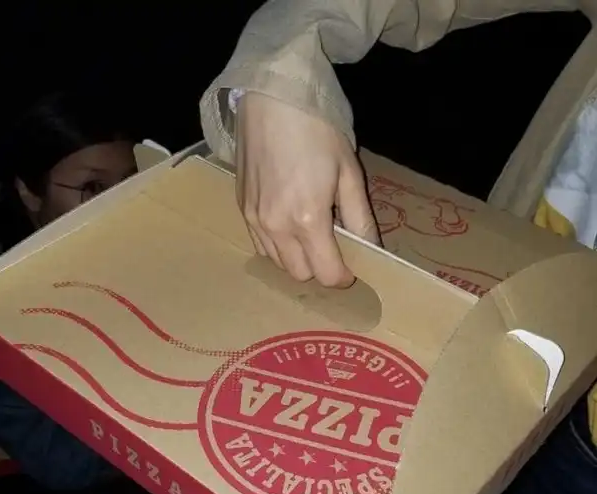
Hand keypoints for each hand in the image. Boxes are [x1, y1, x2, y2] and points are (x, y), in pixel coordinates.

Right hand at [235, 92, 378, 287]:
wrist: (271, 96)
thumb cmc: (317, 129)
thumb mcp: (349, 173)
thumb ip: (360, 219)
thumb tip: (372, 250)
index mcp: (307, 220)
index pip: (327, 274)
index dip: (344, 277)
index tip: (353, 267)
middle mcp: (276, 227)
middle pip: (301, 275)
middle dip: (320, 270)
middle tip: (333, 249)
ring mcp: (253, 220)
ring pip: (278, 264)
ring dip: (297, 260)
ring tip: (311, 236)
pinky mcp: (241, 209)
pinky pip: (260, 245)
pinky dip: (277, 247)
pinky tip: (288, 226)